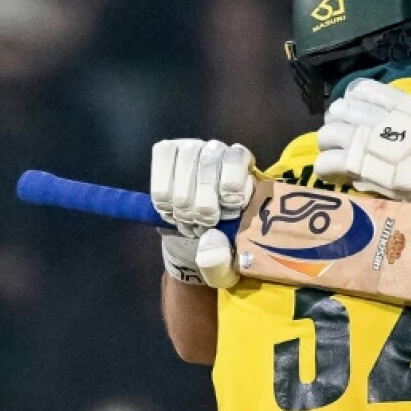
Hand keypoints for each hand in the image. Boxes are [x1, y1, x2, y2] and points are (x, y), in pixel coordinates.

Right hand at [152, 139, 254, 287]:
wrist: (196, 237)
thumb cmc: (222, 244)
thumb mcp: (229, 262)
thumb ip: (224, 259)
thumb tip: (212, 239)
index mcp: (247, 168)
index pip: (237, 157)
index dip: (231, 185)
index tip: (229, 211)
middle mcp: (222, 151)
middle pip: (209, 162)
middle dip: (203, 201)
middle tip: (203, 224)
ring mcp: (195, 147)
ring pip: (186, 162)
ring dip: (182, 199)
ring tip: (187, 220)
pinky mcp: (170, 149)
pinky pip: (163, 158)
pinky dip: (163, 190)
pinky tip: (169, 208)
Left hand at [314, 79, 410, 213]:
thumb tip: (408, 112)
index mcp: (407, 106)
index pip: (368, 91)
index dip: (354, 97)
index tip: (351, 105)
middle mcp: (387, 121)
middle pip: (345, 110)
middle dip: (337, 119)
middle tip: (338, 129)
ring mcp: (375, 146)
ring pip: (332, 134)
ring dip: (328, 141)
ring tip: (331, 149)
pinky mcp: (367, 170)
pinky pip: (332, 161)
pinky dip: (326, 165)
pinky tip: (328, 171)